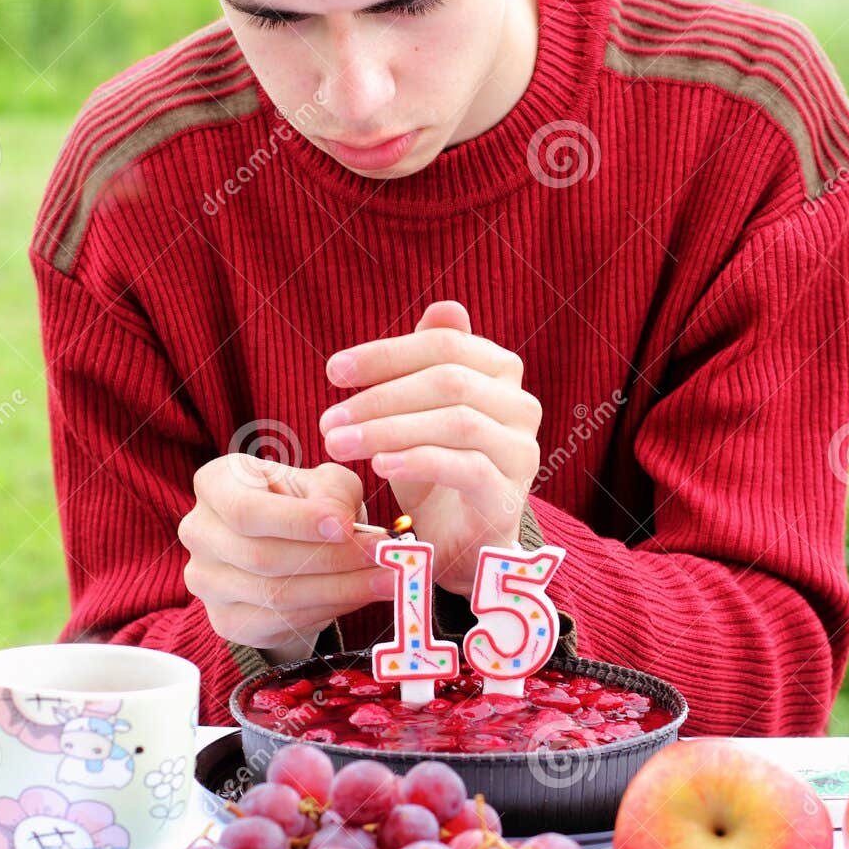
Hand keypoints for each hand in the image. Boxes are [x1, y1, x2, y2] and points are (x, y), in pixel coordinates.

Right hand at [177, 456, 388, 663]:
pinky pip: (281, 622)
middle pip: (265, 557)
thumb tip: (341, 522)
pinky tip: (361, 596)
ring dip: (341, 589)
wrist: (286, 546)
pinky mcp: (225, 621)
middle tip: (385, 558)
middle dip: (334, 559)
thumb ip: (334, 492)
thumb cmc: (306, 504)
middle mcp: (200, 532)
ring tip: (388, 579)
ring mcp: (207, 582)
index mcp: (216, 485)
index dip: (296, 521)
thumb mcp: (322, 483)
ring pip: (276, 595)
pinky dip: (328, 611)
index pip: (248, 509)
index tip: (345, 526)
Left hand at [319, 301, 541, 595]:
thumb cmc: (436, 468)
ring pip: (455, 422)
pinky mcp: (508, 495)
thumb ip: (431, 359)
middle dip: (379, 396)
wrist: (459, 543)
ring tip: (337, 443)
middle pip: (448, 381)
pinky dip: (416, 461)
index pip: (444, 345)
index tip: (333, 371)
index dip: (386, 354)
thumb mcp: (424, 410)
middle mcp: (520, 406)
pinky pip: (464, 467)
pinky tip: (378, 467)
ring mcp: (520, 451)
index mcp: (501, 372)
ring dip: (387, 430)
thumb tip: (445, 306)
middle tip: (327, 418)